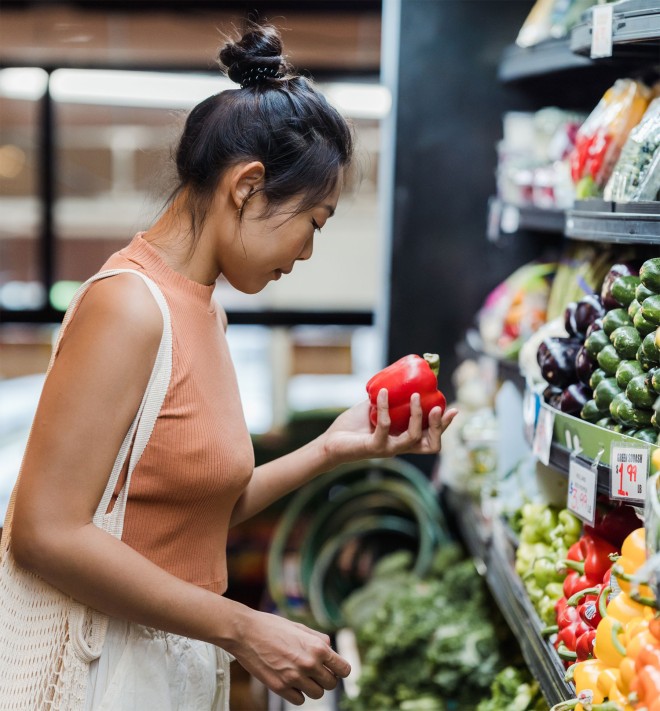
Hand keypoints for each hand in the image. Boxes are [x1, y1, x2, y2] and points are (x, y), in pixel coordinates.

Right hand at [230, 611, 349, 705]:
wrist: (245, 632)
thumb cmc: (272, 626)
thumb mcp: (300, 627)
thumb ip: (318, 639)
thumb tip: (330, 649)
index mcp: (317, 647)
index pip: (343, 669)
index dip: (340, 669)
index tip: (334, 668)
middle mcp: (309, 664)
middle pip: (332, 684)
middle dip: (327, 678)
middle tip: (316, 671)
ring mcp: (294, 678)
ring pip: (317, 694)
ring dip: (313, 686)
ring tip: (303, 675)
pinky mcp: (280, 688)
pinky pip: (300, 700)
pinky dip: (298, 693)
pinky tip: (291, 680)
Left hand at [321, 388, 457, 465]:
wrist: (331, 442)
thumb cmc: (354, 426)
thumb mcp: (376, 408)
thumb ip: (389, 398)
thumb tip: (401, 375)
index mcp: (404, 439)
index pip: (432, 438)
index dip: (444, 426)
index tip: (453, 409)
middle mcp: (400, 447)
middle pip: (431, 445)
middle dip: (438, 426)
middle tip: (437, 406)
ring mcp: (388, 449)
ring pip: (412, 438)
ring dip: (416, 416)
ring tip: (414, 396)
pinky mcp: (374, 447)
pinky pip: (385, 426)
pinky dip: (385, 408)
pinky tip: (383, 393)